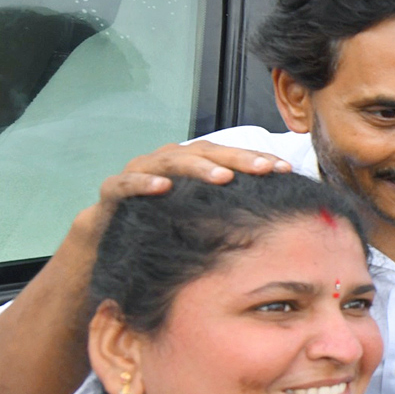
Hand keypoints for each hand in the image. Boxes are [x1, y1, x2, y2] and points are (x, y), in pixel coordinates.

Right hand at [82, 141, 291, 239]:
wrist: (108, 241)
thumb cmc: (162, 225)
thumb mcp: (201, 218)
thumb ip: (231, 210)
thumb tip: (278, 217)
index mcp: (192, 164)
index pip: (230, 156)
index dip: (258, 160)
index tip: (286, 169)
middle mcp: (168, 161)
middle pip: (207, 152)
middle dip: (238, 159)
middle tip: (265, 169)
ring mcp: (139, 172)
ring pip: (172, 162)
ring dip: (199, 167)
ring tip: (223, 177)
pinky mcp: (113, 190)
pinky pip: (126, 183)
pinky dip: (144, 183)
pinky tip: (163, 188)